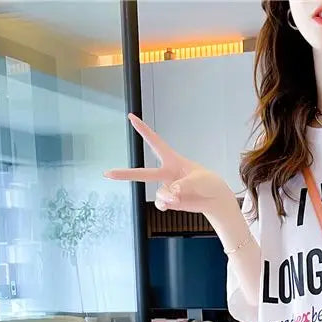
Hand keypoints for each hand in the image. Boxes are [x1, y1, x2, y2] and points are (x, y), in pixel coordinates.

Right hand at [103, 113, 230, 213]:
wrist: (215, 199)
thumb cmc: (208, 182)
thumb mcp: (199, 179)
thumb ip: (184, 184)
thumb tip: (171, 193)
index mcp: (173, 160)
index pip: (155, 142)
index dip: (143, 129)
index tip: (131, 116)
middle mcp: (167, 173)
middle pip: (142, 173)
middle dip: (125, 174)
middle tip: (106, 173)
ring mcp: (167, 188)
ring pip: (159, 193)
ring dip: (168, 196)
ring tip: (179, 197)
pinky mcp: (170, 201)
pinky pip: (161, 203)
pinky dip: (165, 204)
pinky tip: (172, 204)